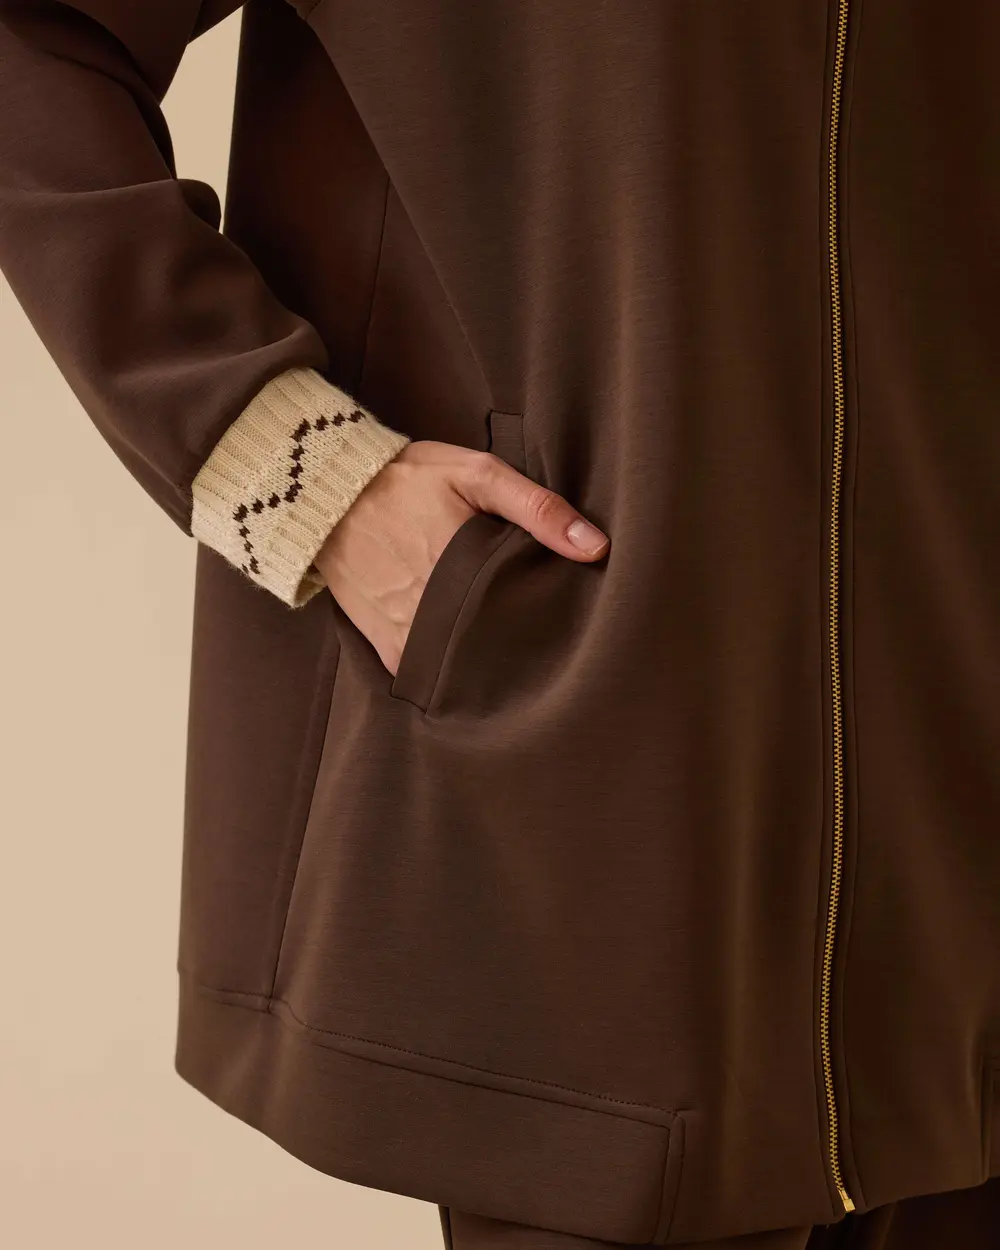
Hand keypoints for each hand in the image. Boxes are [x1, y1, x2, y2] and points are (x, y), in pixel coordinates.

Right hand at [313, 439, 609, 676]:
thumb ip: (538, 508)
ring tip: (511, 653)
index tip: (572, 623)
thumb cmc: (407, 477)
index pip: (529, 615)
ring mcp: (410, 633)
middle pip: (499, 648)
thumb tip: (597, 548)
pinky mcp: (386, 643)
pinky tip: (467, 664)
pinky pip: (425, 673)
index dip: (552, 622)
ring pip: (464, 666)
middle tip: (546, 642)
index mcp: (470, 569)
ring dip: (486, 662)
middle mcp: (440, 611)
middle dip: (523, 646)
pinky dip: (446, 671)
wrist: (325, 491)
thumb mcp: (477, 474)